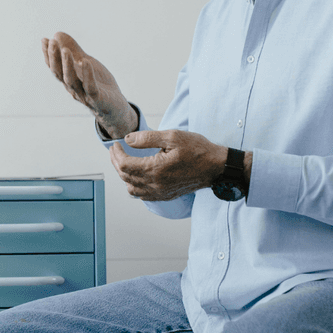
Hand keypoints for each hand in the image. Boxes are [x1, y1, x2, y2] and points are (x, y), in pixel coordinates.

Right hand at [41, 32, 137, 138]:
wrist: (115, 106)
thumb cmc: (98, 84)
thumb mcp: (86, 63)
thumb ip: (73, 51)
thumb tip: (56, 34)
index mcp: (69, 79)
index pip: (55, 67)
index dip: (48, 55)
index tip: (44, 40)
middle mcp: (73, 87)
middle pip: (59, 73)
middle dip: (54, 58)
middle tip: (52, 42)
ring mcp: (84, 94)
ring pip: (71, 80)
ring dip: (67, 65)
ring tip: (65, 50)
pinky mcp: (97, 99)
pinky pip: (90, 87)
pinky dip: (87, 75)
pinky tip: (86, 62)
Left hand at [110, 129, 227, 201]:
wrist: (216, 167)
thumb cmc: (197, 149)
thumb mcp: (172, 136)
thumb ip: (147, 138)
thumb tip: (127, 139)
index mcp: (155, 169)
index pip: (124, 165)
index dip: (116, 154)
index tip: (115, 144)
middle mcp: (156, 185)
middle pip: (125, 177)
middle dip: (116, 162)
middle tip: (115, 150)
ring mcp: (161, 193)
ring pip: (132, 189)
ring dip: (124, 176)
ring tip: (125, 162)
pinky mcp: (166, 196)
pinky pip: (143, 196)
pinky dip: (135, 186)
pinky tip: (138, 175)